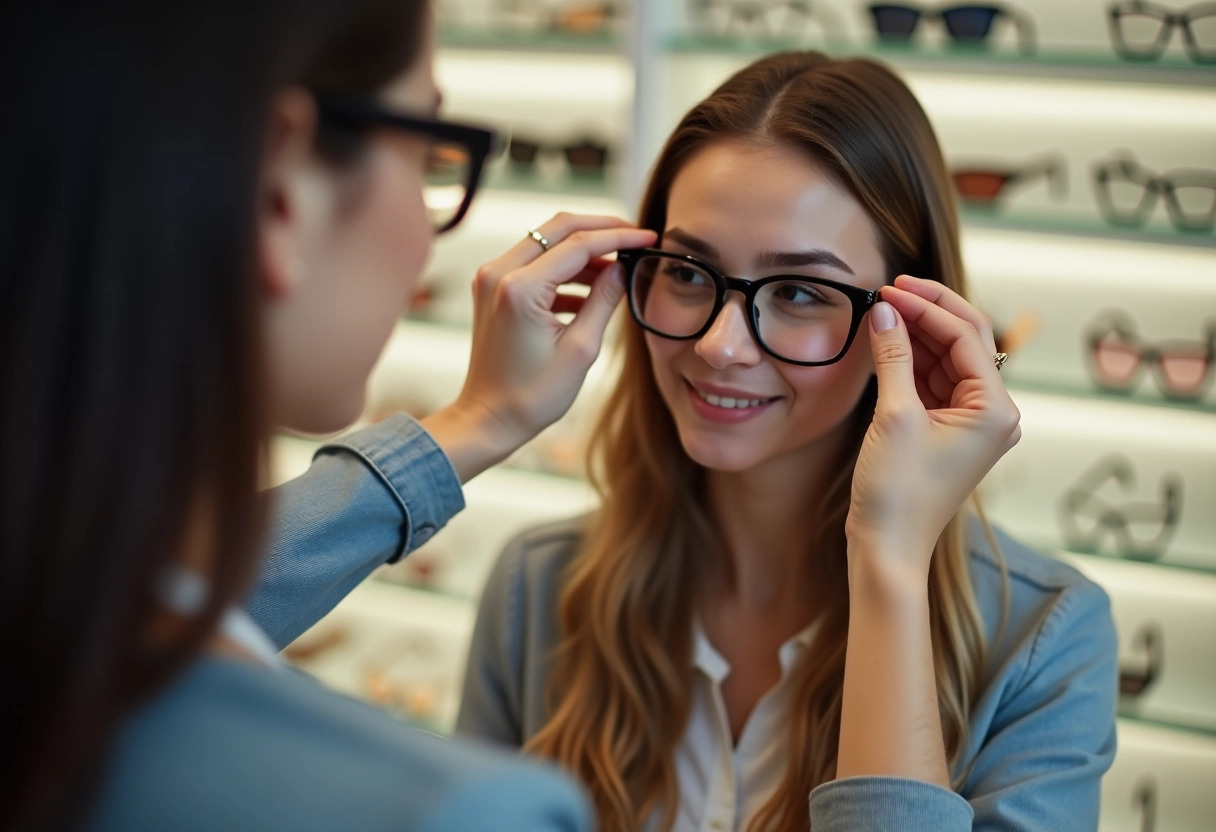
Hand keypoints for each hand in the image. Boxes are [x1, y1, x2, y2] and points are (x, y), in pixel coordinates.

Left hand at [450, 212, 656, 454]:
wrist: (489, 417)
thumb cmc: (532, 395)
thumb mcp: (581, 349)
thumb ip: (604, 301)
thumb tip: (622, 268)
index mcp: (520, 288)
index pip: (578, 244)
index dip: (618, 237)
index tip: (648, 238)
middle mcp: (499, 273)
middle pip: (559, 228)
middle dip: (601, 228)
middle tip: (636, 237)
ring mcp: (492, 278)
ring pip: (546, 241)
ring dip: (584, 250)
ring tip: (619, 267)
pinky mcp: (493, 287)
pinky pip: (535, 263)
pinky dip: (565, 269)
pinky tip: (592, 289)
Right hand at [846, 274, 1021, 576]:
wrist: (888, 548)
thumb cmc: (897, 493)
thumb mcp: (894, 417)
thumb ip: (893, 358)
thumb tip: (885, 312)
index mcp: (995, 409)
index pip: (966, 337)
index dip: (927, 307)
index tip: (889, 289)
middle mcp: (993, 413)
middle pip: (964, 342)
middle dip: (928, 312)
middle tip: (890, 288)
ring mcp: (971, 422)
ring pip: (947, 360)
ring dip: (917, 334)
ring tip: (884, 310)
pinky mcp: (947, 431)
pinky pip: (933, 382)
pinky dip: (911, 360)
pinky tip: (888, 342)